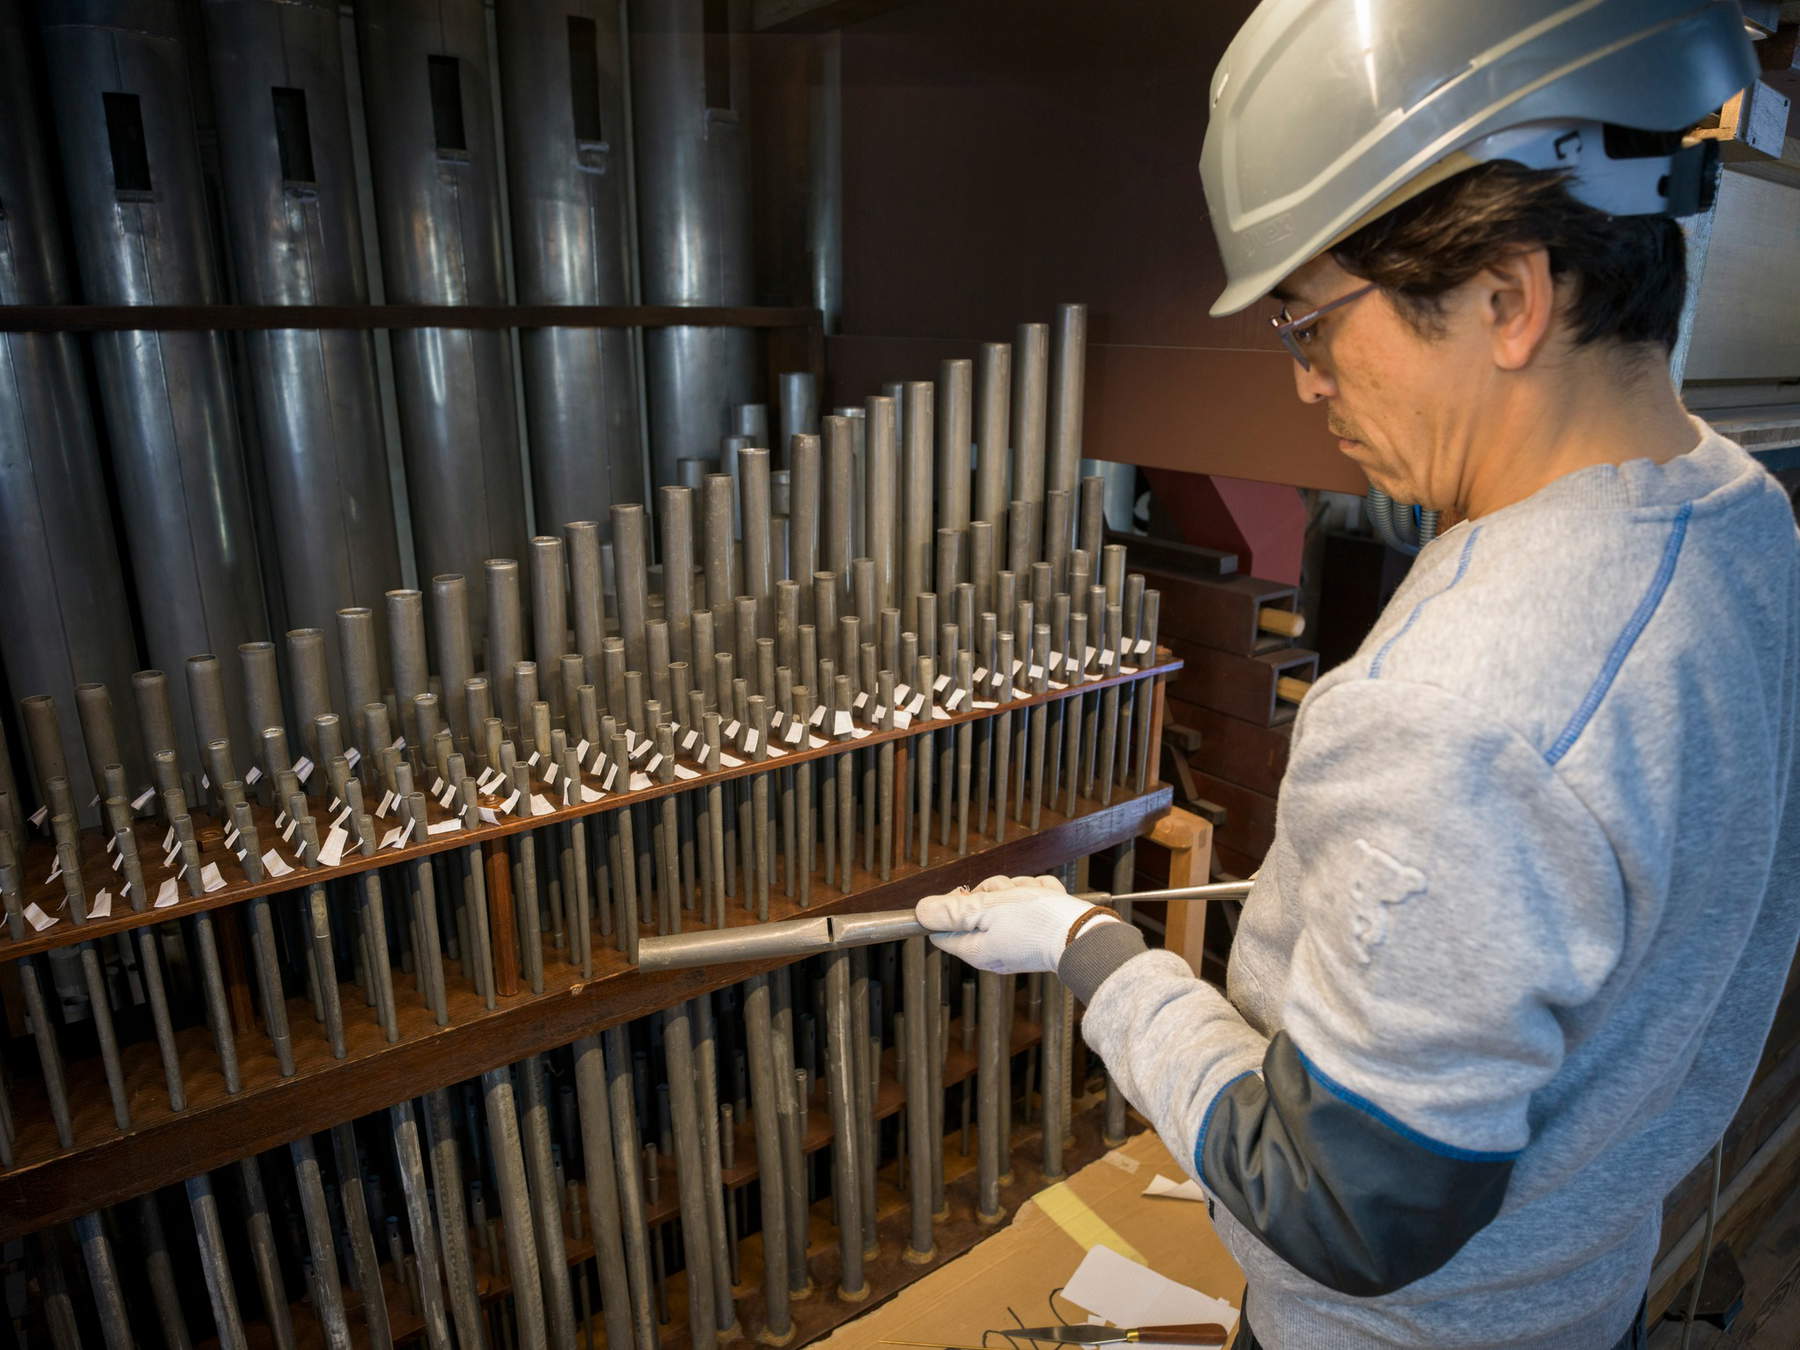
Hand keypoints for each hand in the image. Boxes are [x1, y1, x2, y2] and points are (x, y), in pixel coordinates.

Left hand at [913, 874, 1118, 973]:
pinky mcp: (1039, 928)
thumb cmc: (1038, 923)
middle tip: (1008, 896)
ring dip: (1018, 889)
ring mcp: (1018, 939)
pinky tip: (1048, 900)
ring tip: (1034, 898)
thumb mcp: (987, 910)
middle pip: (976, 908)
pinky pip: (1029, 900)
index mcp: (977, 950)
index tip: (968, 896)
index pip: (943, 930)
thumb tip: (921, 912)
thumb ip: (952, 911)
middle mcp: (995, 947)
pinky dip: (1039, 894)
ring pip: (1004, 899)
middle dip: (992, 892)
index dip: (951, 907)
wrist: (1087, 934)